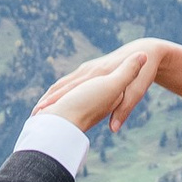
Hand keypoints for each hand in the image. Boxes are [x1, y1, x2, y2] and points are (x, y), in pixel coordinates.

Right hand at [39, 41, 161, 132]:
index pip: (69, 90)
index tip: (42, 115)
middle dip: (48, 100)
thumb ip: (124, 108)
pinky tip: (53, 98)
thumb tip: (114, 129)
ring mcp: (89, 69)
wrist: (147, 51)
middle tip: (34, 116)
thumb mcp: (136, 92)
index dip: (55, 102)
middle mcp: (90, 71)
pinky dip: (58, 90)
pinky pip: (70, 80)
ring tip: (38, 111)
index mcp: (98, 76)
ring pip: (64, 83)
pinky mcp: (90, 69)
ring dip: (51, 96)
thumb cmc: (143, 76)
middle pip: (62, 86)